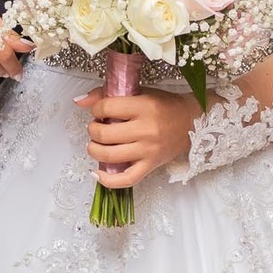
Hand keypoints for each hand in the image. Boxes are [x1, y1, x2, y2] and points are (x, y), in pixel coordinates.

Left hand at [74, 85, 200, 187]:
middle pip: (104, 134)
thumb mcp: (140, 92)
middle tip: (97, 127)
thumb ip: (109, 94)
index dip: (96, 109)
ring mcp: (148, 151)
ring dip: (94, 150)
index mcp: (144, 107)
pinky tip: (97, 173)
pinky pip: (126, 179)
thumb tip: (79, 101)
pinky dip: (107, 180)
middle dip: (93, 130)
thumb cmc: (165, 105)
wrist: (193, 121)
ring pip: (109, 156)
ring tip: (96, 144)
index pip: (107, 108)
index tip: (99, 111)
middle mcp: (146, 130)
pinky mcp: (151, 166)